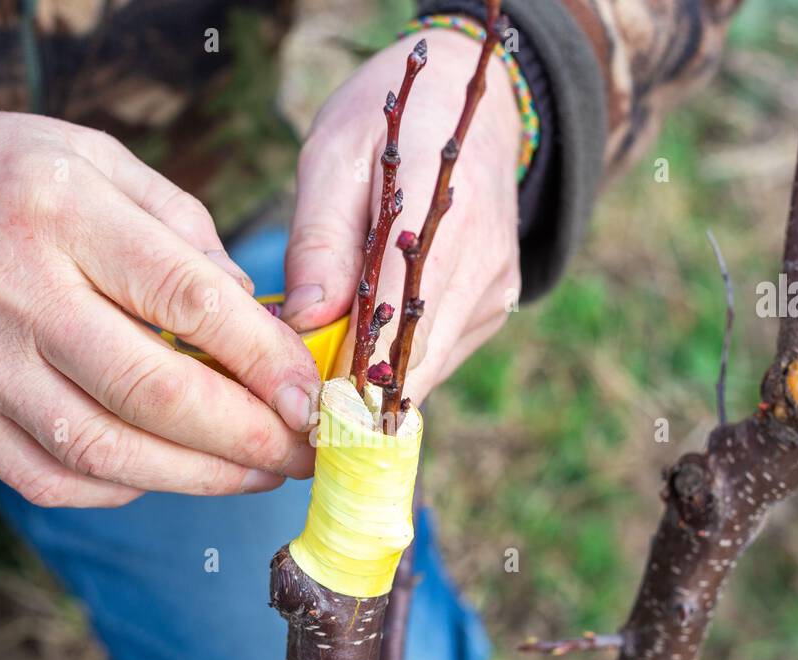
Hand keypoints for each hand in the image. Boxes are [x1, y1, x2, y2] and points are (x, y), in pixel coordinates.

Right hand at [0, 110, 321, 506]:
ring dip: (197, 478)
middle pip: (149, 390)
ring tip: (257, 474)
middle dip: (245, 436)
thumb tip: (257, 320)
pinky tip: (170, 474)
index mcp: (62, 208)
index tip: (310, 396)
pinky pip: (48, 477)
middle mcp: (14, 289)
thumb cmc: (4, 177)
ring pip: (101, 449)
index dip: (261, 358)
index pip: (184, 297)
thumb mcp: (95, 158)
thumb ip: (182, 229)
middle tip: (303, 452)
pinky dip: (122, 488)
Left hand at [283, 29, 522, 402]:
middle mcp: (480, 257)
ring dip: (375, 383)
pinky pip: (441, 356)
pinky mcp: (496, 306)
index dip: (350, 367)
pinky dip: (399, 365)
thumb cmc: (388, 130)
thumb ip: (320, 241)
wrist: (473, 112)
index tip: (306, 402)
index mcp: (438, 208)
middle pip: (414, 356)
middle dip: (356, 392)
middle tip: (302, 410)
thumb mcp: (333, 159)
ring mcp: (494, 287)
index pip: (394, 311)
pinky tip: (364, 350)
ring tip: (324, 378)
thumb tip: (305, 321)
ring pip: (428, 367)